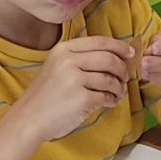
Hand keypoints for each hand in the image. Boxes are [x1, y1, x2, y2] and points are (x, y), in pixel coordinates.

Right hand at [0, 35, 132, 159]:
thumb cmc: (45, 96)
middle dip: (122, 68)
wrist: (29, 118)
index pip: (100, 41)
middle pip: (109, 58)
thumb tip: (116, 59)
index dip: (120, 46)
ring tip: (117, 92)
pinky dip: (112, 99)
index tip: (131, 53)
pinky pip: (106, 95)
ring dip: (118, 87)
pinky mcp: (81, 98)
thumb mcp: (57, 67)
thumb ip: (81, 60)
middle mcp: (68, 60)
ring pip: (110, 78)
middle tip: (125, 77)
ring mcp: (74, 79)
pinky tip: (109, 102)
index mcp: (64, 49)